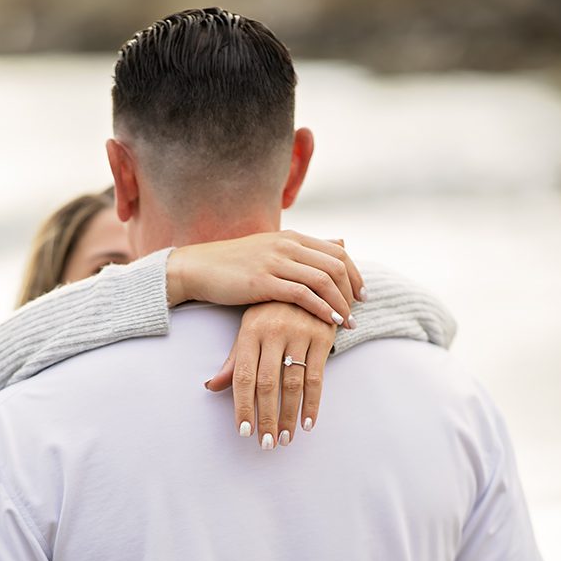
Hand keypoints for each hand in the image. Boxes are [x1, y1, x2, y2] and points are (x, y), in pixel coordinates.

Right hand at [166, 231, 365, 328]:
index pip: (337, 253)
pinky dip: (321, 308)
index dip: (355, 275)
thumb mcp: (272, 251)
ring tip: (347, 323)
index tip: (362, 296)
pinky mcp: (263, 281)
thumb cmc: (235, 265)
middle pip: (335, 265)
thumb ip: (304, 251)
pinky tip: (329, 322)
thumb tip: (339, 245)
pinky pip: (302, 294)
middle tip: (358, 312)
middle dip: (352, 291)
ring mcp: (275, 261)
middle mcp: (287, 245)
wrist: (198, 268)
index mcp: (292, 237)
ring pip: (322, 279)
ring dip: (340, 303)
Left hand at [206, 302, 335, 447]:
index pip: (243, 377)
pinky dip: (313, 404)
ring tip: (285, 439)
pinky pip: (317, 378)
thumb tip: (211, 387)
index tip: (244, 432)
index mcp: (250, 331)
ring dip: (289, 416)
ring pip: (293, 384)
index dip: (243, 407)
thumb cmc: (270, 312)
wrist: (305, 280)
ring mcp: (299, 333)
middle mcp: (274, 332)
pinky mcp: (322, 336)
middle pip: (268, 384)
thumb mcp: (248, 330)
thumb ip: (234, 362)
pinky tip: (307, 423)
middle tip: (267, 444)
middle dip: (267, 418)